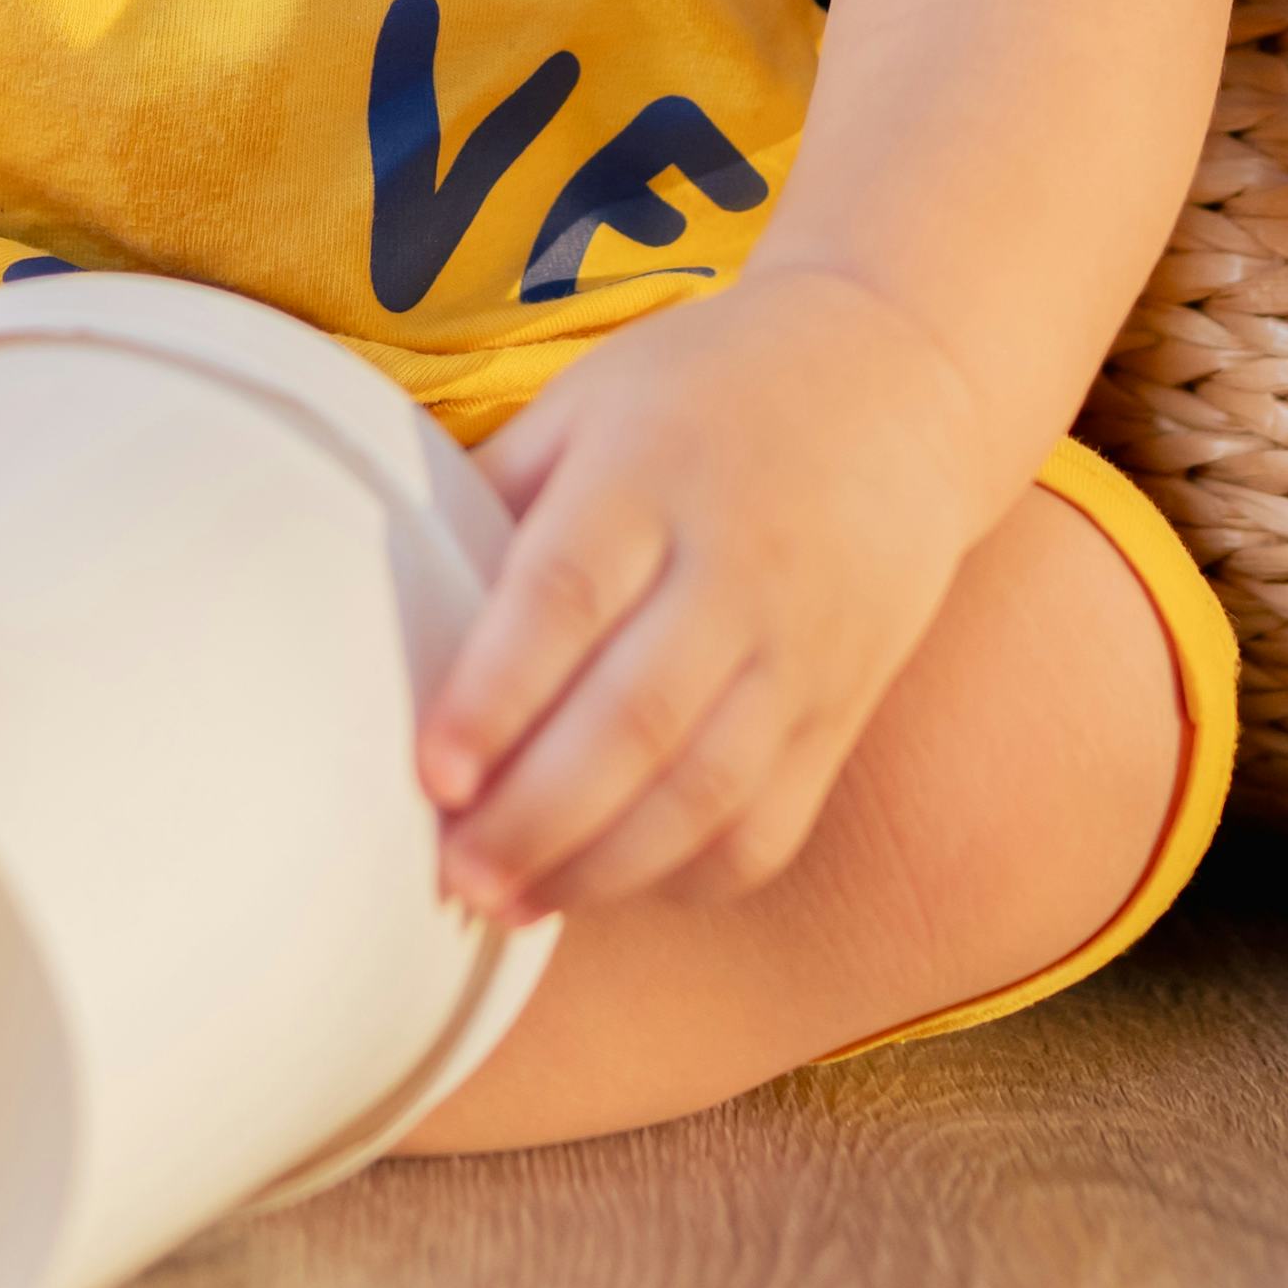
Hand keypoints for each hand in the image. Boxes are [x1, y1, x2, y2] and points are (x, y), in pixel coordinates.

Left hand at [418, 265, 1037, 924]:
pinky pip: (770, 824)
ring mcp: (803, 649)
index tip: (431, 774)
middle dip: (536, 817)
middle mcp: (739, 566)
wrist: (902, 382)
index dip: (495, 694)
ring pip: (706, 793)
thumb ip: (498, 493)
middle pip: (637, 718)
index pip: (570, 596)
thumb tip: (385, 598)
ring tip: (511, 905)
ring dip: (600, 868)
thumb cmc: (708, 393)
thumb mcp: (592, 401)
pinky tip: (614, 883)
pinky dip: (689, 874)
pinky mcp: (842, 709)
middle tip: (453, 876)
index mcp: (655, 473)